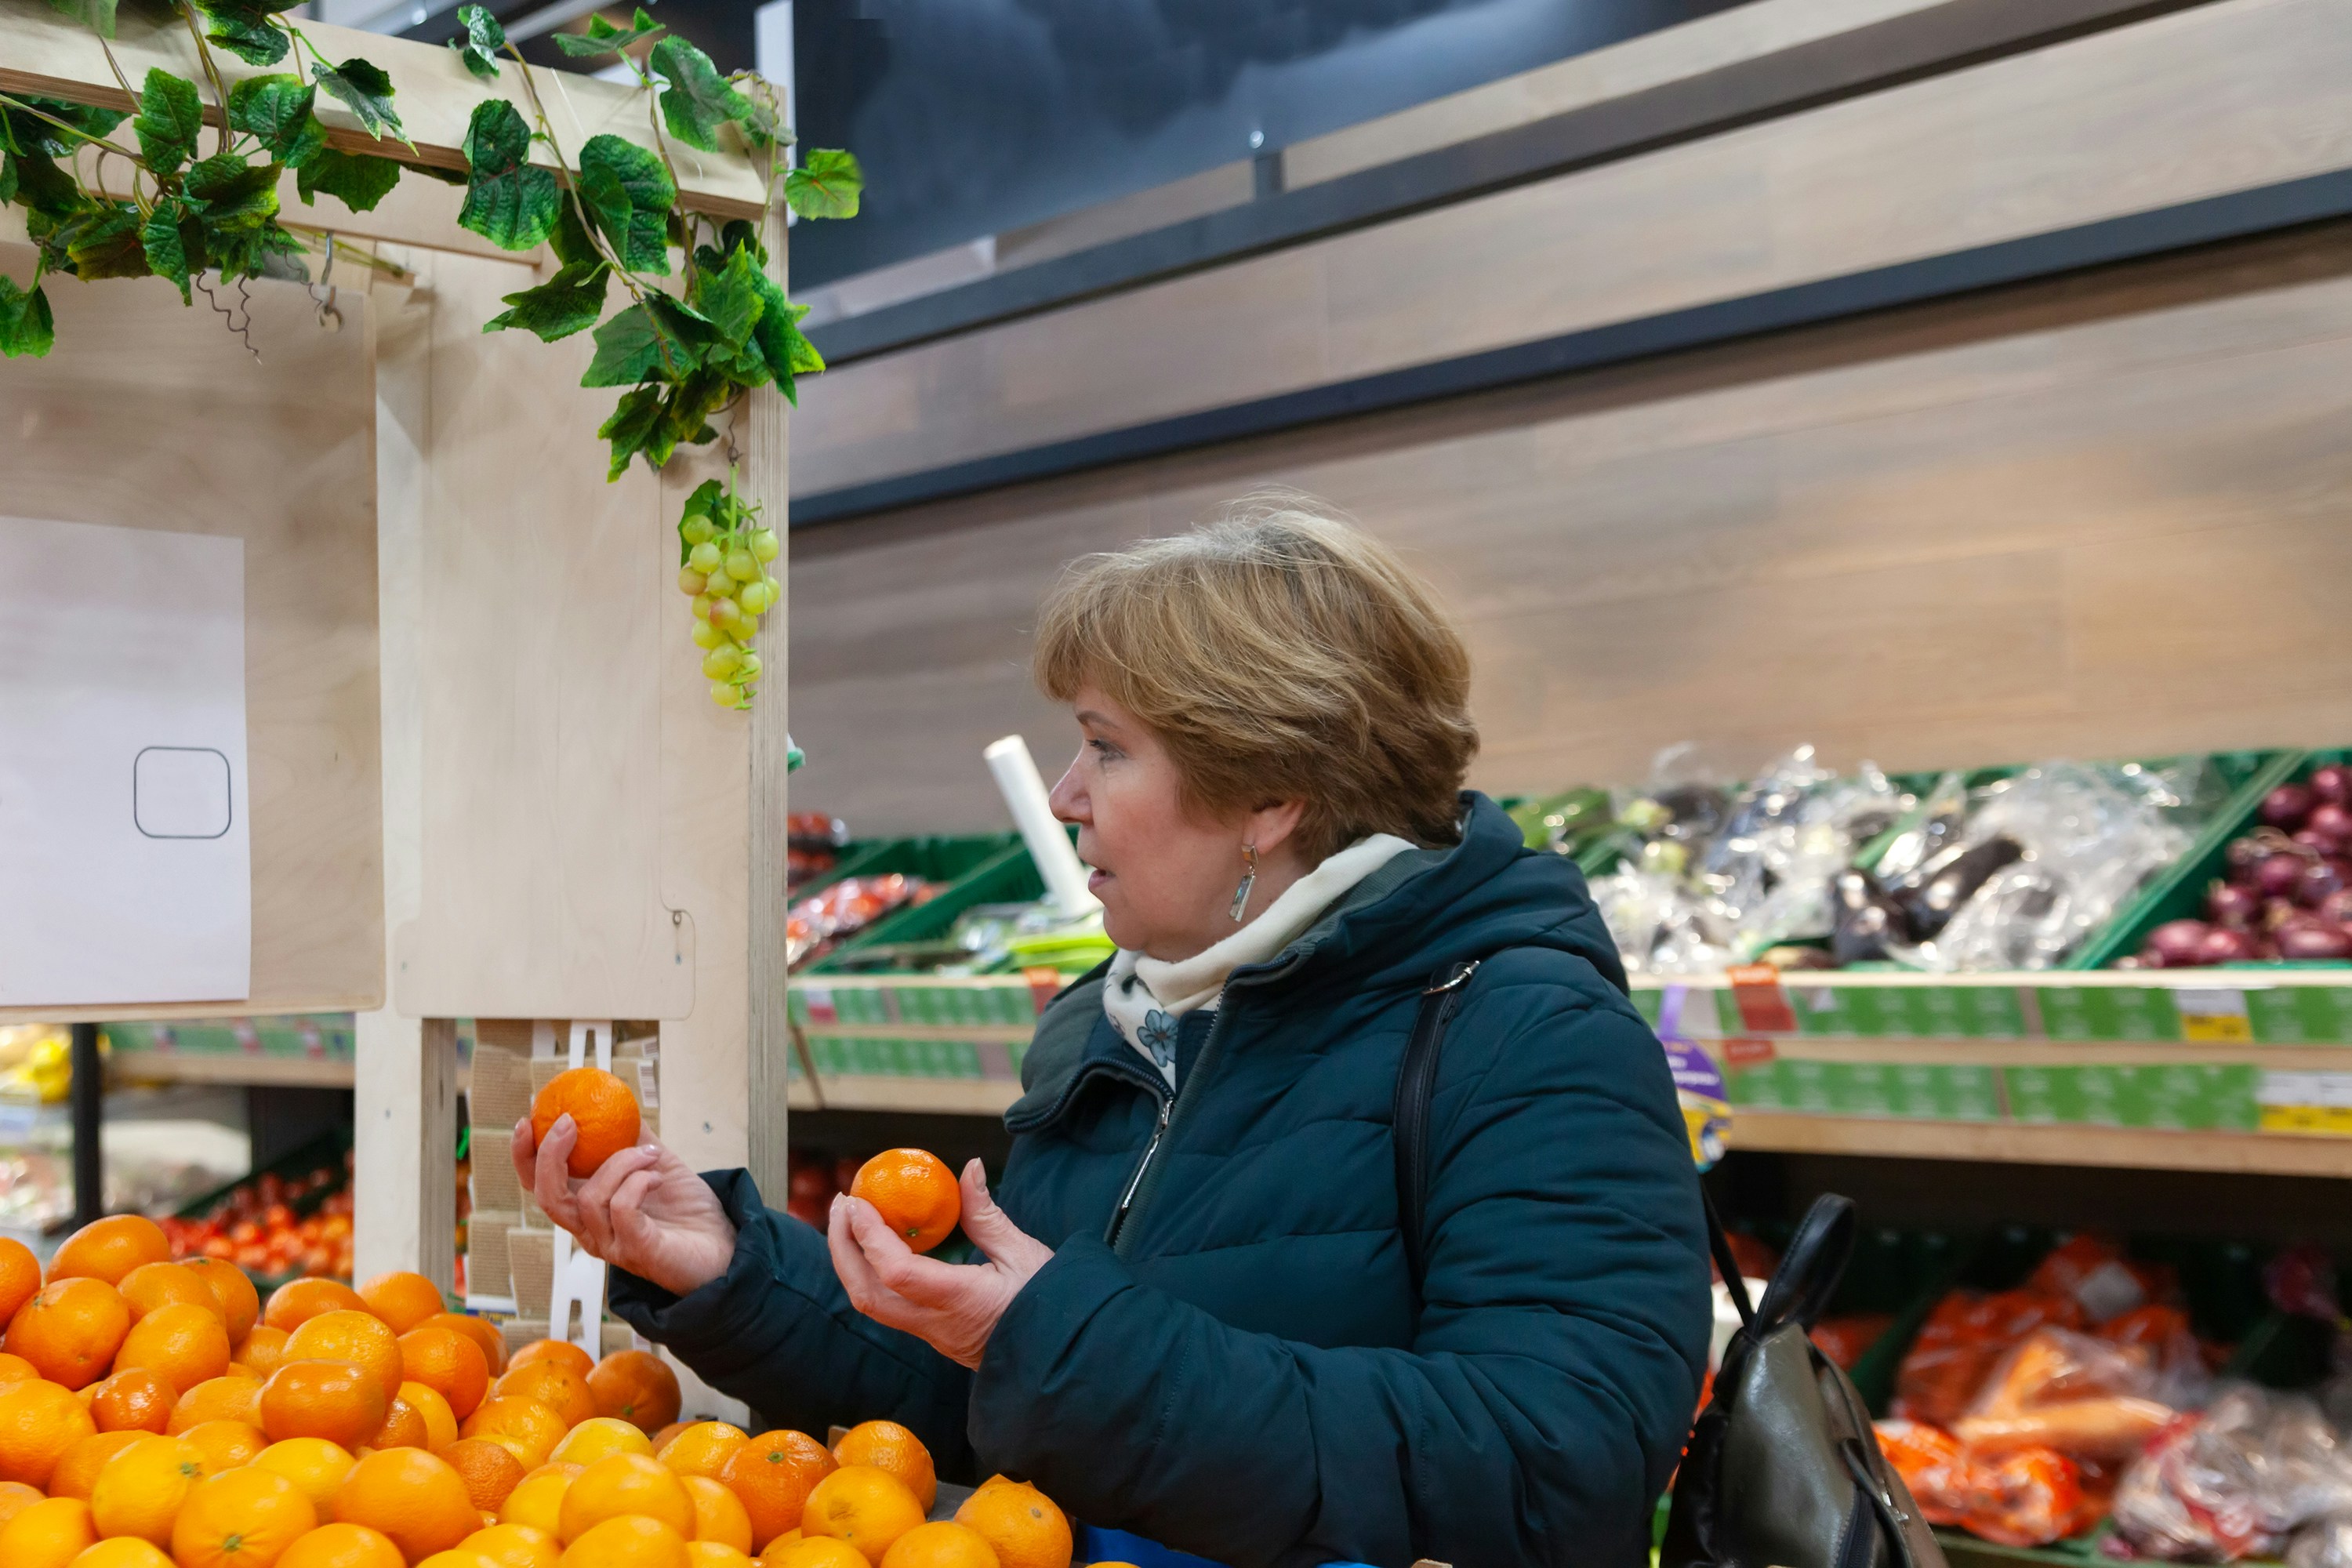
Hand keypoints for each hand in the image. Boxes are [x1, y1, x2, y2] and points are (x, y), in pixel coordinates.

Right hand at [513, 1116, 737, 1297]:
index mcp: (587, 1208)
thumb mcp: (655, 1162)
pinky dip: (637, 1182)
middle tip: (569, 1122)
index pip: (539, 1186)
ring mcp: (611, 1244)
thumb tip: (614, 1103)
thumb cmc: (687, 1210)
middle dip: (550, 1156)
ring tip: (650, 1154)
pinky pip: (621, 1209)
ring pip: (590, 1198)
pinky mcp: (636, 1251)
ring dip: (620, 1162)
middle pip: (547, 1196)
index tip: (527, 1120)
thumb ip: (631, 1138)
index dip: (524, 1156)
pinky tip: (657, 1175)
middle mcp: (590, 1230)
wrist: (724, 1246)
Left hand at [828, 1159, 1052, 1368]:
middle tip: (843, 1204)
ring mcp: (931, 1335)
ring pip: (872, 1304)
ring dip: (852, 1261)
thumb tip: (968, 1169)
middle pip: (867, 1295)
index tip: (858, 1203)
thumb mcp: (1024, 1254)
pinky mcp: (932, 1336)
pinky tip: (876, 1245)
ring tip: (851, 1220)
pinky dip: (871, 1272)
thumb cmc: (1050, 1304)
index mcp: (960, 1301)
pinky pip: (888, 1305)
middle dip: (843, 1248)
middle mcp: (936, 1324)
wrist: (1058, 1356)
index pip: (897, 1273)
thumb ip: (987, 1215)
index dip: (869, 1236)